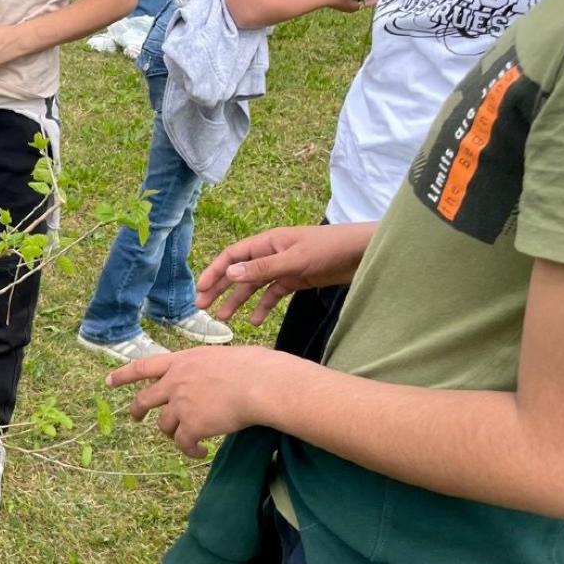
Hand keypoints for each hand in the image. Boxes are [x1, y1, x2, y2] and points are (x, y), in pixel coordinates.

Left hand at [106, 346, 297, 455]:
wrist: (260, 384)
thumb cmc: (254, 367)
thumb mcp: (221, 357)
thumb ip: (206, 369)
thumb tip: (212, 379)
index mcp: (182, 361)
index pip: (143, 366)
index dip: (123, 375)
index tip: (108, 381)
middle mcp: (175, 382)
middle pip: (144, 400)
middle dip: (136, 411)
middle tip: (134, 418)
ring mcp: (180, 404)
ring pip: (164, 426)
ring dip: (174, 433)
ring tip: (188, 439)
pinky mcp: (191, 426)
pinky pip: (183, 444)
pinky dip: (190, 450)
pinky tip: (200, 453)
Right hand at [196, 222, 372, 323]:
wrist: (363, 253)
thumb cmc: (330, 248)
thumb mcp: (294, 260)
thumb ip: (262, 269)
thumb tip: (229, 275)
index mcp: (267, 242)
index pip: (232, 256)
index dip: (214, 272)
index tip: (200, 290)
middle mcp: (271, 254)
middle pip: (238, 272)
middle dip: (219, 289)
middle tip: (202, 308)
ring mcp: (283, 268)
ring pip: (253, 286)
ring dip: (238, 301)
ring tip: (224, 319)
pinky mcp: (295, 280)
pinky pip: (272, 295)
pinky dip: (263, 307)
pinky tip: (256, 322)